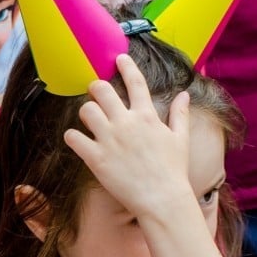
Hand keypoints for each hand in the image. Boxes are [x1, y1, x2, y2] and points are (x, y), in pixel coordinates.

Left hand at [64, 54, 193, 218]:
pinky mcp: (96, 157)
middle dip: (96, 88)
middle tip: (95, 94)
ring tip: (90, 121)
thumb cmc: (173, 170)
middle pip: (101, 90)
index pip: (135, 82)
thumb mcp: (181, 139)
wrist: (162, 199)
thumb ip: (181, 114)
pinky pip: (73, 137)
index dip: (126, 66)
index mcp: (147, 116)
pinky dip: (72, 137)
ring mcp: (109, 139)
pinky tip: (77, 140)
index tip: (118, 58)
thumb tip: (185, 94)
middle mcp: (126, 123)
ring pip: (85, 110)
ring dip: (85, 112)